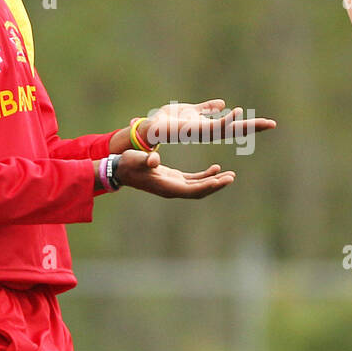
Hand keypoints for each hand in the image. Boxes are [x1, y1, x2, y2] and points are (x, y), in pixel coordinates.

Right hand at [115, 150, 233, 198]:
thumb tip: (154, 159)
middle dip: (216, 185)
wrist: (120, 169)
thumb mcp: (136, 159)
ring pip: (199, 186)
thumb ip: (146, 160)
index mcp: (167, 186)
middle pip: (199, 190)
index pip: (192, 190)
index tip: (221, 180)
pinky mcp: (173, 179)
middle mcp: (173, 189)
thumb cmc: (127, 163)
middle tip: (232, 177)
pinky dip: (205, 175)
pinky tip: (215, 169)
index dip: (207, 186)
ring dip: (214, 181)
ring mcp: (174, 185)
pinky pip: (193, 180)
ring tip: (230, 175)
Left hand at [143, 99, 276, 145]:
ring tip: (263, 122)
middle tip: (273, 124)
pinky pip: (214, 127)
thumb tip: (223, 103)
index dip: (249, 124)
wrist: (151, 126)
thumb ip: (206, 108)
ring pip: (229, 129)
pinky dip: (227, 120)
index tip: (267, 122)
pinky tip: (238, 113)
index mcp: (208, 126)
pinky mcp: (194, 130)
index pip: (232, 125)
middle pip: (236, 129)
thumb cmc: (167, 120)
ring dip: (246, 125)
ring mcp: (202, 132)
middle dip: (254, 127)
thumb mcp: (190, 110)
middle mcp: (208, 131)